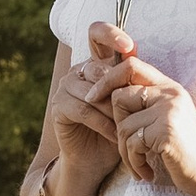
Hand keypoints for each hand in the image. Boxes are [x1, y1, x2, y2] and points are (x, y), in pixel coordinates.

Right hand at [46, 25, 132, 195]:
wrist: (96, 161)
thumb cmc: (118, 129)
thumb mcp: (129, 102)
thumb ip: (131, 79)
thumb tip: (136, 52)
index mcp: (96, 64)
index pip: (97, 34)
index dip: (110, 34)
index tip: (129, 46)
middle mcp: (78, 71)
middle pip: (98, 67)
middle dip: (118, 89)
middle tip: (134, 108)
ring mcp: (65, 87)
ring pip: (93, 90)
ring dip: (113, 110)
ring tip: (127, 126)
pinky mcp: (58, 106)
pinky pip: (85, 109)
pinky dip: (103, 123)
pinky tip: (116, 135)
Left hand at [105, 50, 195, 195]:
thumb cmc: (186, 151)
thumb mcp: (167, 120)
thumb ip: (145, 105)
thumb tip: (107, 95)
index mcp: (169, 88)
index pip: (131, 65)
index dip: (107, 78)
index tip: (93, 97)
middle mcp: (170, 94)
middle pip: (119, 97)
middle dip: (116, 127)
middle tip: (128, 149)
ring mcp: (169, 111)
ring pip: (123, 126)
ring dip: (125, 153)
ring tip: (138, 165)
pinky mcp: (166, 131)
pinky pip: (132, 144)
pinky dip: (134, 163)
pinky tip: (146, 172)